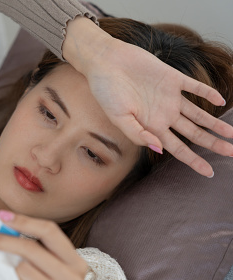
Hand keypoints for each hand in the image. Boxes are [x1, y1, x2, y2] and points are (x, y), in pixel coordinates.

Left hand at [0, 210, 87, 279]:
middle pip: (31, 248)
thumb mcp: (48, 272)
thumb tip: (1, 227)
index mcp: (75, 262)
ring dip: (11, 275)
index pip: (50, 231)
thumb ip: (34, 252)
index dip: (24, 221)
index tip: (1, 215)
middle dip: (1, 240)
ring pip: (22, 270)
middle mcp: (74, 278)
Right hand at [63, 17, 232, 177]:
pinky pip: (195, 87)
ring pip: (199, 114)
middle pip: (193, 134)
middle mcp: (163, 114)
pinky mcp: (172, 78)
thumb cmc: (106, 91)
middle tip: (231, 153)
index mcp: (150, 126)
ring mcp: (169, 97)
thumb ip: (137, 134)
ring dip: (215, 124)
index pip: (177, 149)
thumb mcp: (117, 117)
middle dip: (212, 144)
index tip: (208, 172)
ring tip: (232, 134)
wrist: (105, 62)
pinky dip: (208, 93)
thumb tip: (159, 149)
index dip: (193, 161)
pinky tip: (220, 100)